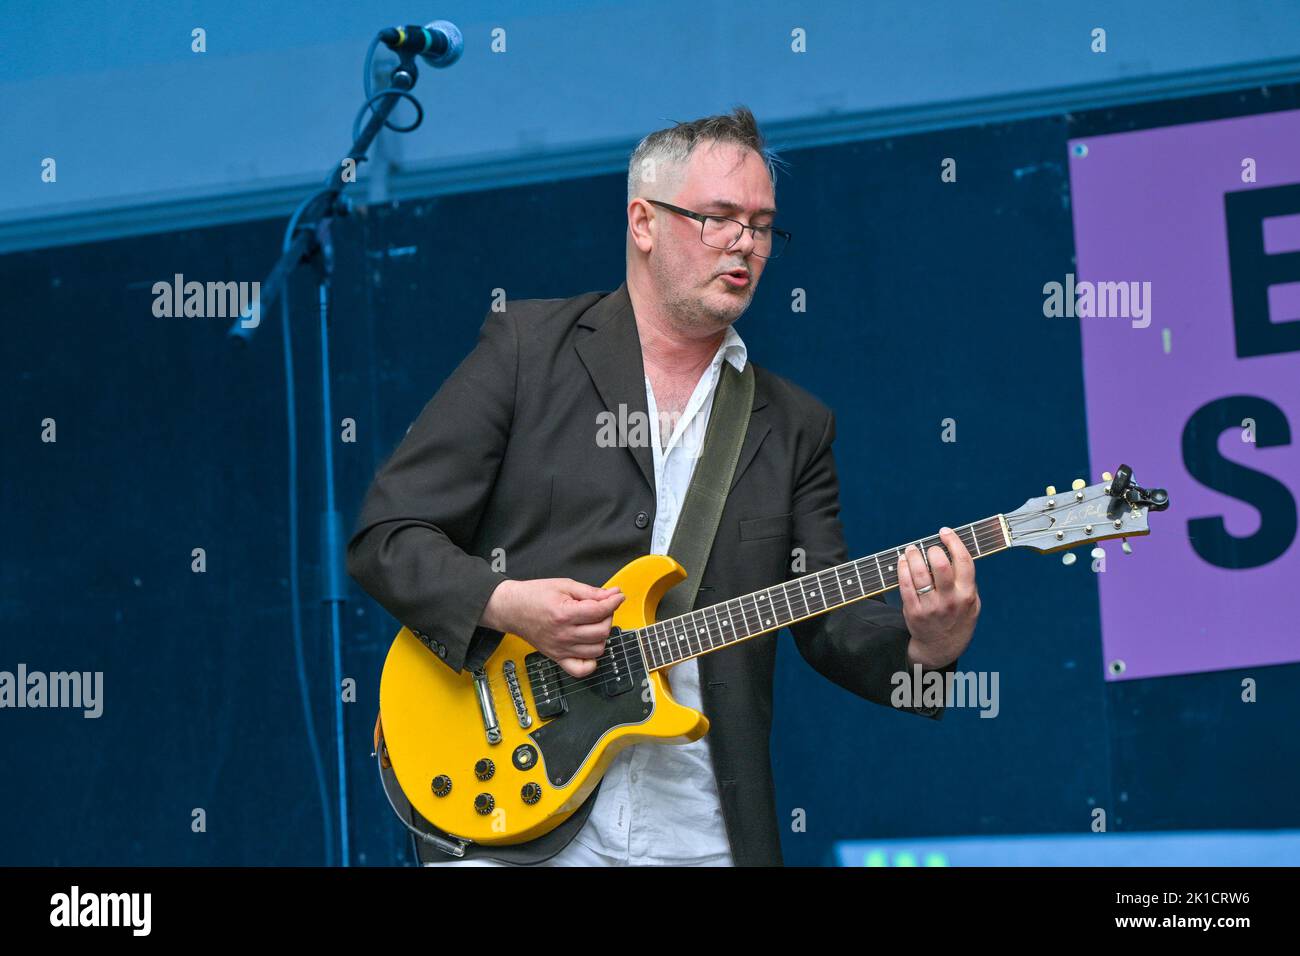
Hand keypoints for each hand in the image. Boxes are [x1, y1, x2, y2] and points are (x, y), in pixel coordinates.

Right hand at [482, 578, 625, 677]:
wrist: (511, 609)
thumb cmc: (533, 596)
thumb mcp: (564, 585)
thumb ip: (590, 591)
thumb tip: (612, 594)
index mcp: (564, 614)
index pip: (599, 611)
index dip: (613, 602)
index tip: (617, 596)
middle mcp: (563, 635)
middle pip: (601, 631)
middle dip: (608, 616)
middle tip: (602, 607)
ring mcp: (561, 649)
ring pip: (597, 649)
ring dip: (602, 636)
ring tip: (594, 624)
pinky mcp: (558, 658)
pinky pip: (581, 669)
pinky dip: (591, 662)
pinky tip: (590, 646)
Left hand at [897, 527, 979, 668]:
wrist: (942, 647)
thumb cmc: (957, 618)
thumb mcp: (971, 602)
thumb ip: (966, 580)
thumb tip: (953, 550)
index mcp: (967, 594)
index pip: (964, 561)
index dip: (954, 542)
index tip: (945, 532)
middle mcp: (950, 600)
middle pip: (940, 565)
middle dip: (932, 550)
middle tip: (928, 548)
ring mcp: (931, 607)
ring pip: (919, 573)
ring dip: (913, 556)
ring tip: (911, 550)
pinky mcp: (914, 612)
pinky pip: (905, 585)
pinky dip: (902, 569)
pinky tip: (902, 562)